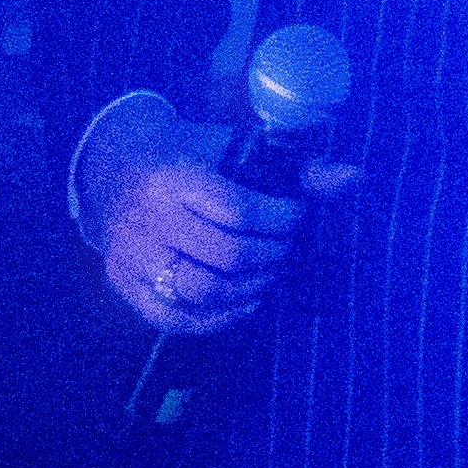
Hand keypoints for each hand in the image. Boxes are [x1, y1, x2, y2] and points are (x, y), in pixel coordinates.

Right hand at [87, 98, 360, 334]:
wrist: (112, 165)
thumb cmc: (187, 153)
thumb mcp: (234, 148)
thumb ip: (296, 169)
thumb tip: (355, 177)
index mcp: (174, 176)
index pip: (239, 211)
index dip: (281, 220)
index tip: (295, 214)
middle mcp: (148, 219)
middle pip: (228, 256)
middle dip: (273, 255)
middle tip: (285, 247)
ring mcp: (132, 257)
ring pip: (204, 292)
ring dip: (252, 288)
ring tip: (269, 271)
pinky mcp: (123, 285)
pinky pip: (176, 319)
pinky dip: (219, 318)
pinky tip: (245, 301)